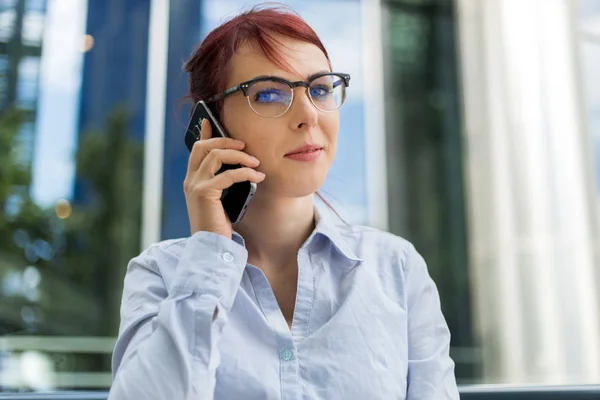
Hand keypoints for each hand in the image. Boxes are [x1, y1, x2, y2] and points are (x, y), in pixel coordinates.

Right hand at [183, 118, 264, 237]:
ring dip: (240, 157)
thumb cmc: (218, 225)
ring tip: (255, 164)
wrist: (210, 246)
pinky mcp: (205, 193)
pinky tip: (258, 178)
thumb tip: (238, 166)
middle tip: (244, 146)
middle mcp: (190, 180)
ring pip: (216, 156)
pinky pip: (228, 174)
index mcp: (192, 180)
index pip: (196, 149)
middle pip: (204, 146)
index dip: (203, 133)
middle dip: (225, 141)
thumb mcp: (219, 199)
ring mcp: (195, 185)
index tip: (210, 121)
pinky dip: (246, 173)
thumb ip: (222, 182)